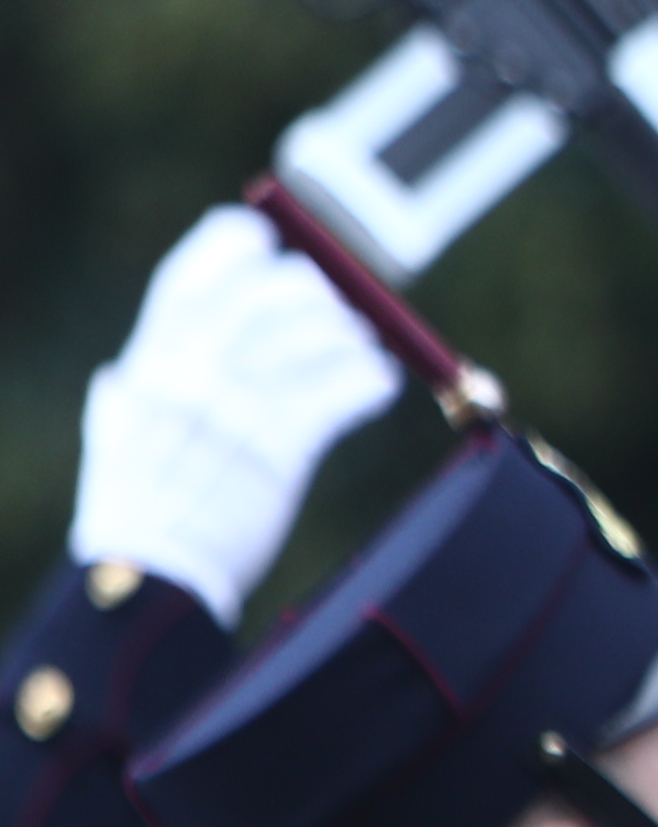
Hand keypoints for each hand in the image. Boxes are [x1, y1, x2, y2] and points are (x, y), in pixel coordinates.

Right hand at [72, 205, 405, 619]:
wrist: (149, 581)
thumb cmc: (137, 514)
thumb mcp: (114, 440)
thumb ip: (126, 398)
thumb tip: (123, 373)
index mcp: (151, 360)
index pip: (195, 272)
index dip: (238, 245)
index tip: (268, 244)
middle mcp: (192, 372)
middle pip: (273, 291)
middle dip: (316, 293)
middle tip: (336, 313)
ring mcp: (236, 405)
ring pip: (320, 333)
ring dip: (352, 337)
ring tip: (360, 353)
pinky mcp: (280, 446)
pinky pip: (345, 388)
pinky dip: (370, 382)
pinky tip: (375, 389)